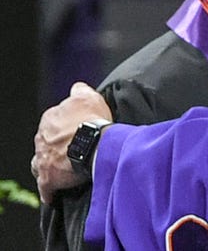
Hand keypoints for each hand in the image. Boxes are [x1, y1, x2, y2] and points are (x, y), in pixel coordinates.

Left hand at [32, 82, 112, 203]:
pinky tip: (55, 194)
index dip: (66, 126)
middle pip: (46, 142)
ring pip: (40, 163)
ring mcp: (42, 159)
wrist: (92, 143)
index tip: (77, 130)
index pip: (54, 122)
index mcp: (50, 118)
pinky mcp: (47, 178)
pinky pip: (45, 188)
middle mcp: (42, 138)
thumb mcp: (89, 97)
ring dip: (48, 166)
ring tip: (61, 170)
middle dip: (56, 146)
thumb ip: (80, 91)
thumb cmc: (91, 120)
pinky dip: (49, 191)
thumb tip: (77, 87)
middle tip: (72, 150)